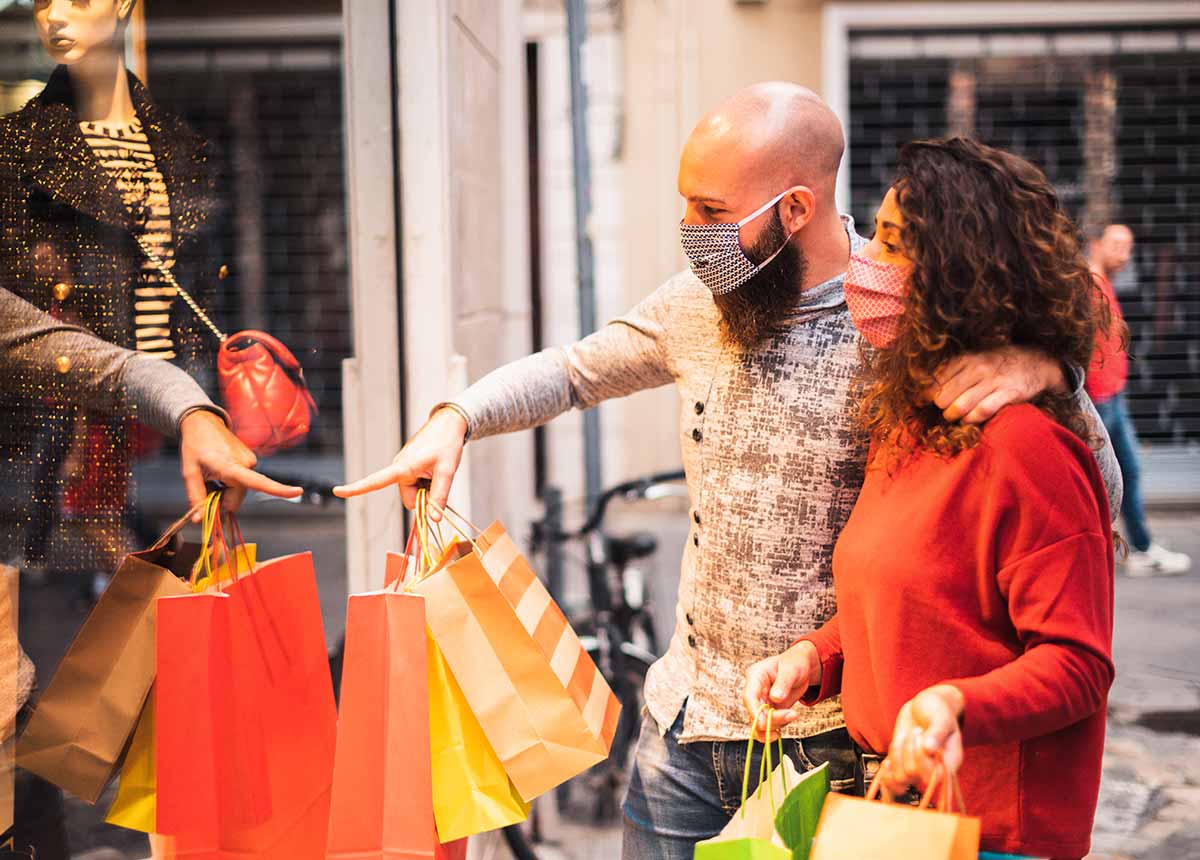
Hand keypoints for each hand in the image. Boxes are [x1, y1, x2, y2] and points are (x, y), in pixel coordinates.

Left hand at [179, 410, 301, 518]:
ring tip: (213, 475)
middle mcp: (247, 463)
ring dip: (226, 490)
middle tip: (207, 486)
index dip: (279, 490)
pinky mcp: (251, 460)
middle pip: (237, 498)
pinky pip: (243, 482)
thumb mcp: (189, 473)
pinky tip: (220, 471)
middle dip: (223, 499)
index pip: (258, 481)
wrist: (203, 423)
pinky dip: (231, 482)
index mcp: (231, 466)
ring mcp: (250, 461)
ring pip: (240, 491)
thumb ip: (196, 497)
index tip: (297, 492)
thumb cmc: (195, 446)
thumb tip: (199, 520)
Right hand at [333, 407, 466, 517]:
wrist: (449, 424)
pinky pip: (417, 485)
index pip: (375, 481)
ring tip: (438, 470)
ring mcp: (404, 469)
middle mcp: (399, 468)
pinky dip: (427, 483)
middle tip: (439, 479)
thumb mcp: (447, 471)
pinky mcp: (410, 468)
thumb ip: (440, 496)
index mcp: (402, 467)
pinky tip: (435, 469)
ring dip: (427, 489)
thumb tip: (433, 520)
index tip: (337, 492)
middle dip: (424, 497)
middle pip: (409, 499)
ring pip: (414, 493)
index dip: (356, 488)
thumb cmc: (446, 443)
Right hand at [742, 640, 819, 741]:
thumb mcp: (791, 669)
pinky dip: (777, 727)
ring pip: (760, 722)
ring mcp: (762, 701)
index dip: (754, 712)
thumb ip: (783, 683)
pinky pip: (768, 724)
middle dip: (771, 720)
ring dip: (775, 725)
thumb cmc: (795, 663)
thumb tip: (776, 698)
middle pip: (754, 713)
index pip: (749, 697)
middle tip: (791, 715)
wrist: (802, 666)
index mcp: (756, 676)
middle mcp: (756, 691)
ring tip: (793, 715)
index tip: (764, 723)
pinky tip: (788, 720)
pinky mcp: (769, 709)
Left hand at [879, 684, 963, 795]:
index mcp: (949, 762)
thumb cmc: (938, 710)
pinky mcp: (901, 767)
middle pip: (914, 774)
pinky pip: (890, 781)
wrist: (923, 706)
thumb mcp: (941, 716)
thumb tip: (929, 749)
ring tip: (905, 737)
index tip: (922, 736)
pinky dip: (886, 771)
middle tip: (916, 730)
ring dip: (897, 754)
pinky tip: (889, 757)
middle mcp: (933, 770)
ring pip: (900, 778)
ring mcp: (917, 770)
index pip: (936, 777)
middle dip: (909, 749)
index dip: (922, 760)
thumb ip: (937, 732)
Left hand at [928, 345, 1065, 423]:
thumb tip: (929, 387)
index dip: (928, 394)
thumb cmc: (1000, 362)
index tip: (925, 402)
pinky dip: (971, 419)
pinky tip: (968, 420)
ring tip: (953, 417)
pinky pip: (982, 411)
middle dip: (941, 407)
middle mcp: (978, 367)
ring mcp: (994, 380)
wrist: (1037, 361)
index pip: (937, 380)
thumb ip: (955, 369)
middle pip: (945, 395)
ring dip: (953, 416)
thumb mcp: (976, 357)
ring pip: (961, 405)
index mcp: (967, 358)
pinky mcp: (1008, 393)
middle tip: (944, 410)